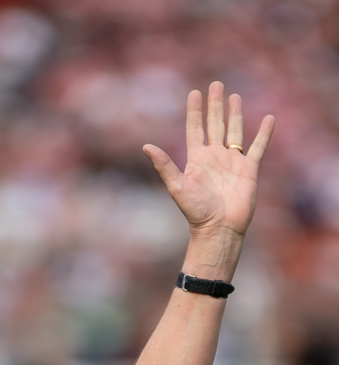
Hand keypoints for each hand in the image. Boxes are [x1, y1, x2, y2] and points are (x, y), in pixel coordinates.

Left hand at [143, 81, 274, 241]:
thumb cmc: (196, 211)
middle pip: (214, 125)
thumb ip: (164, 165)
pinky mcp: (249, 170)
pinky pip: (257, 147)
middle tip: (216, 85)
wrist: (219, 229)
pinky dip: (264, 133)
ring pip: (234, 132)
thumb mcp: (177, 186)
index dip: (194, 111)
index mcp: (197, 159)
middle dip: (215, 106)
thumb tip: (146, 146)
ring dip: (235, 114)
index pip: (195, 129)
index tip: (194, 93)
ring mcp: (232, 163)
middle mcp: (214, 158)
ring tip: (235, 96)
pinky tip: (268, 118)